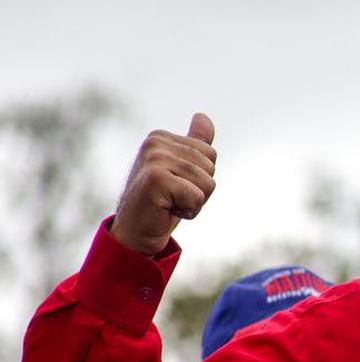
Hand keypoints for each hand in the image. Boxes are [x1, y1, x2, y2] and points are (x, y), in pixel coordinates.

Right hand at [110, 113, 216, 254]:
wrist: (135, 233)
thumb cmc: (161, 203)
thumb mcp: (180, 171)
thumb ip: (193, 145)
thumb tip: (203, 116)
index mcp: (161, 137)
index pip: (210, 153)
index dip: (201, 177)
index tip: (176, 185)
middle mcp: (155, 143)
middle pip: (211, 167)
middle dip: (199, 190)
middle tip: (173, 197)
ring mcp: (154, 159)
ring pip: (207, 183)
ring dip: (194, 202)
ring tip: (169, 204)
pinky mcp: (156, 179)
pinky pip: (197, 197)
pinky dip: (189, 211)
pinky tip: (167, 211)